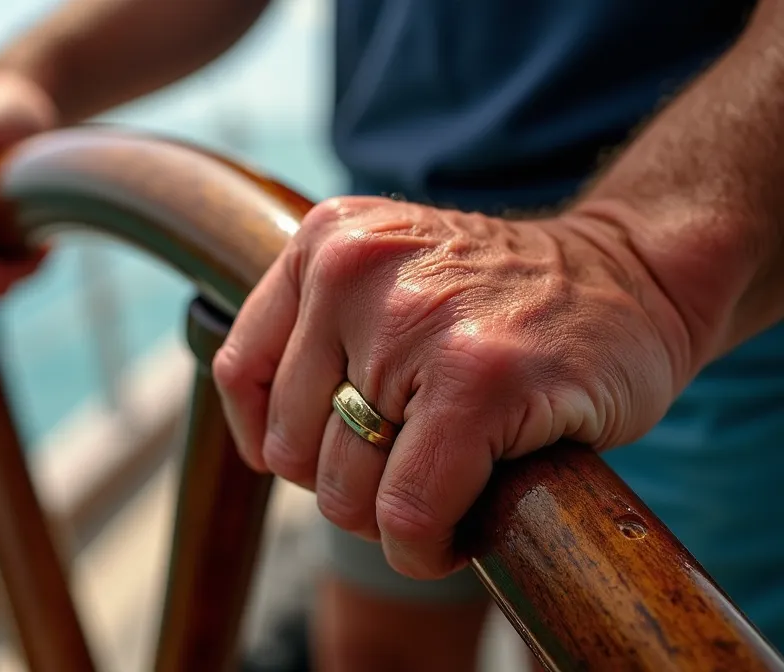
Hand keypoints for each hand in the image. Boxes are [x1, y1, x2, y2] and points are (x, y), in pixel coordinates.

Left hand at [212, 196, 692, 578]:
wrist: (636, 275)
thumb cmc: (503, 302)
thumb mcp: (386, 278)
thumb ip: (317, 335)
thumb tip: (258, 448)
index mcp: (325, 242)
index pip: (243, 376)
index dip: (277, 441)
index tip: (328, 456)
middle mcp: (356, 269)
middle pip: (293, 449)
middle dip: (349, 487)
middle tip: (411, 475)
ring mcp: (417, 321)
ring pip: (346, 491)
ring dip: (392, 523)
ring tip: (444, 493)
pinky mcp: (480, 379)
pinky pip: (410, 511)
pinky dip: (427, 546)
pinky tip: (460, 531)